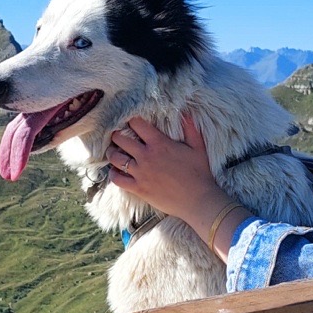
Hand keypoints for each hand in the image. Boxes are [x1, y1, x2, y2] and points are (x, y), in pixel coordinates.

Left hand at [106, 114, 227, 236]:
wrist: (198, 201)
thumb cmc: (199, 173)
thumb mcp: (198, 147)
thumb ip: (190, 128)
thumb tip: (185, 112)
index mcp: (159, 144)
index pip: (137, 124)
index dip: (132, 120)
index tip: (131, 122)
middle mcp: (146, 156)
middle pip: (120, 139)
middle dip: (117, 135)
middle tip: (118, 135)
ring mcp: (140, 173)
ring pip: (115, 158)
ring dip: (112, 153)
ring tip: (114, 151)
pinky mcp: (138, 188)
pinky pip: (117, 179)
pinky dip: (114, 174)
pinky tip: (117, 171)